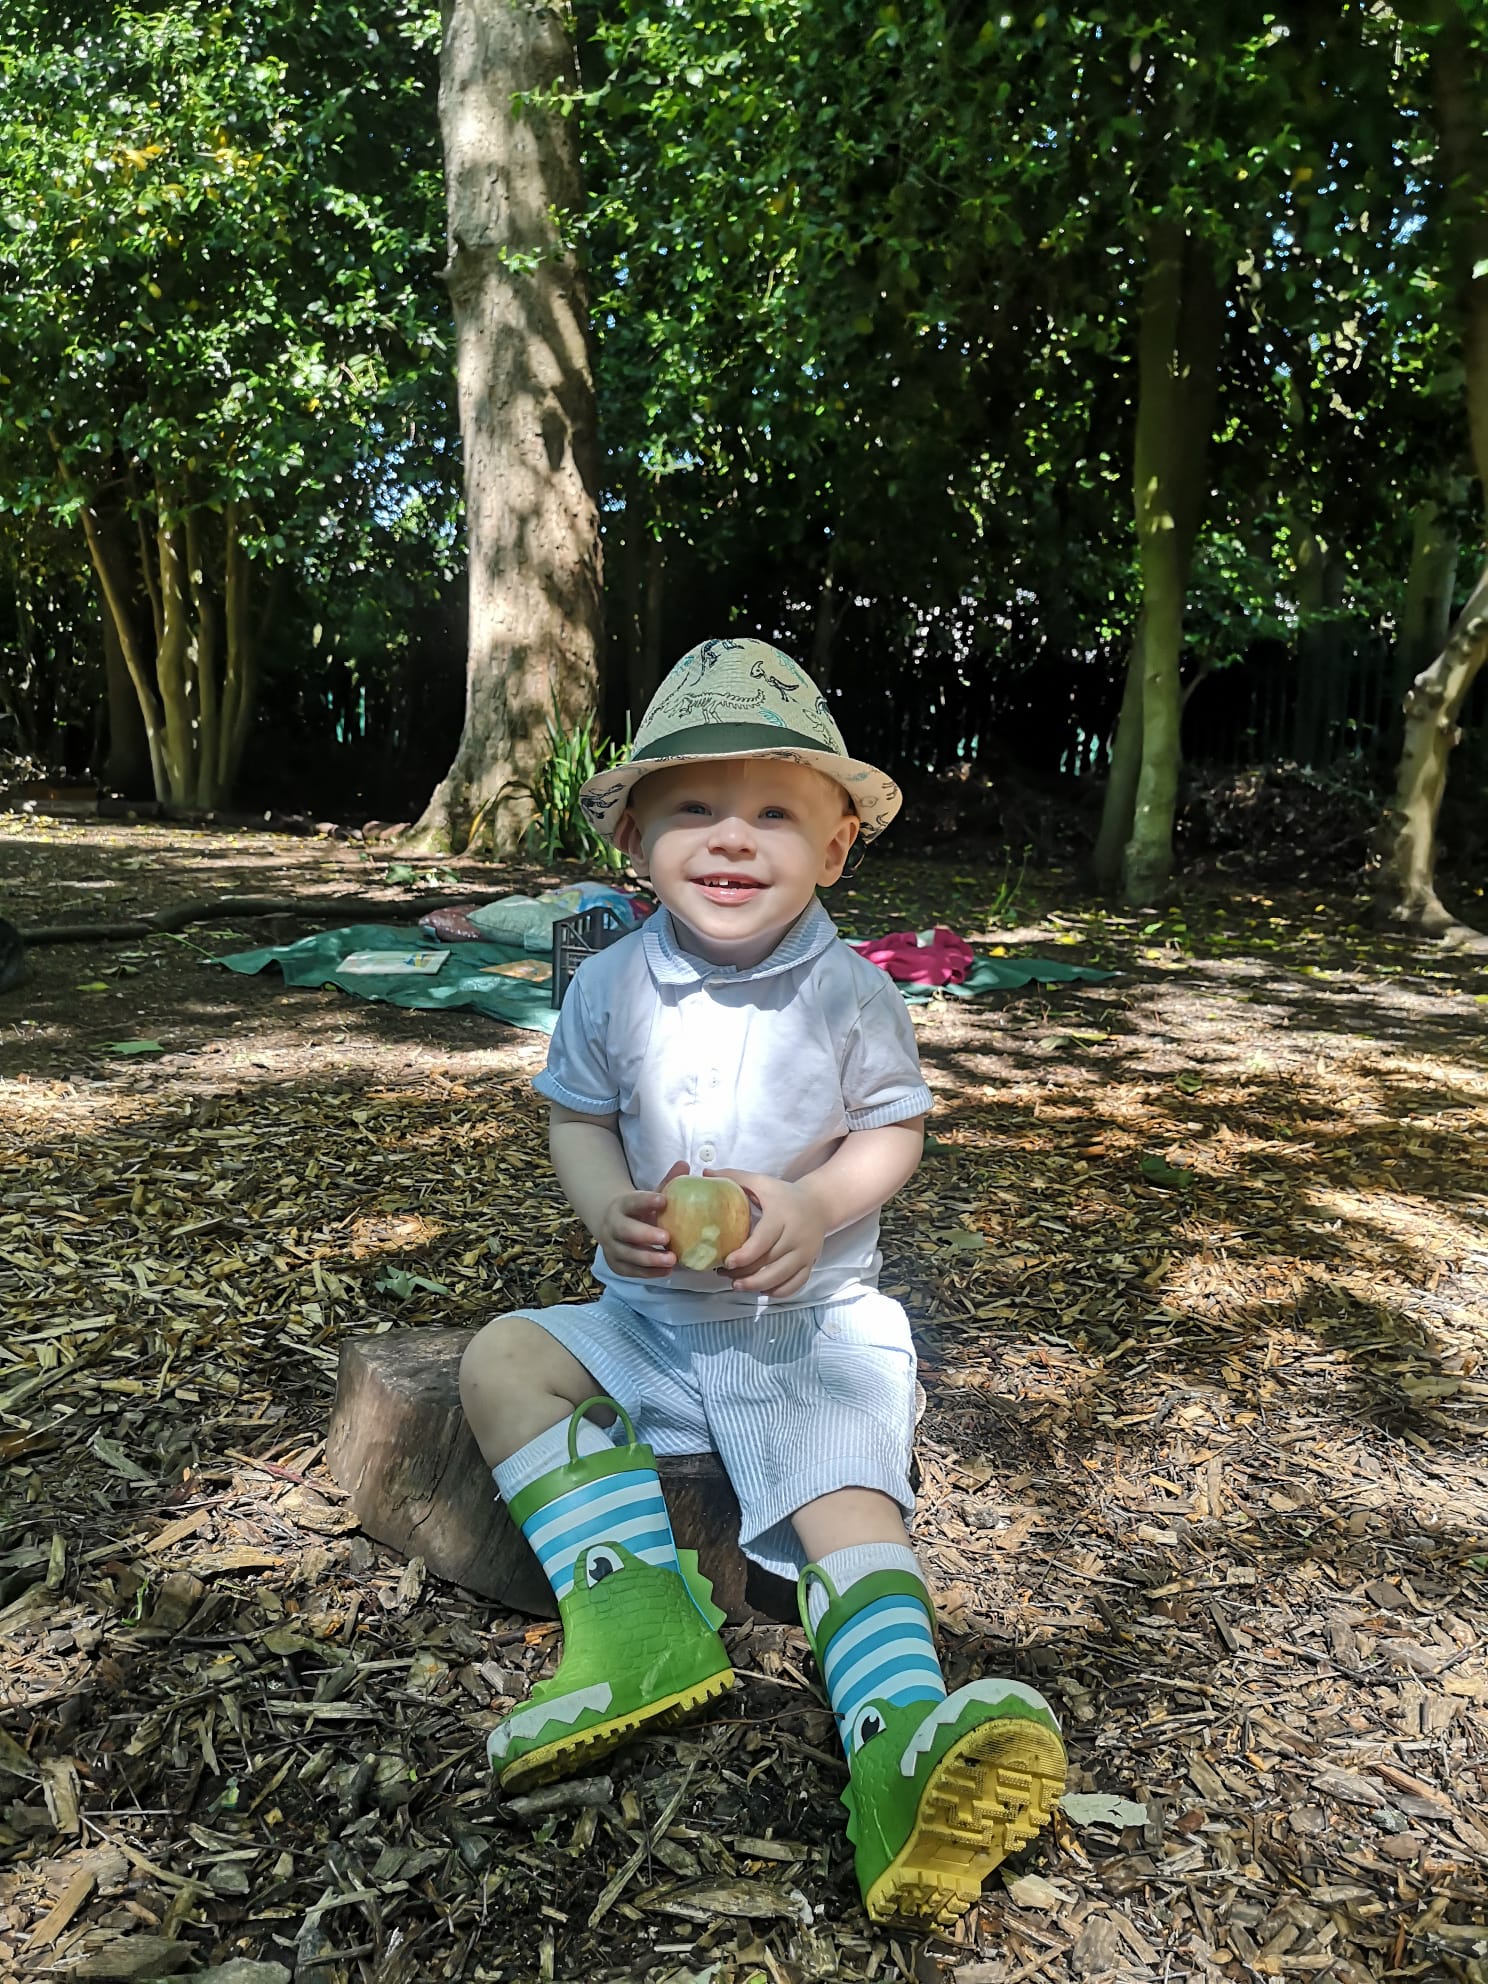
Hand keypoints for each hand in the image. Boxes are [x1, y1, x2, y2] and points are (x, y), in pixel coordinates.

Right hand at [596, 1161, 686, 1278]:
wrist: (612, 1224)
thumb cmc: (640, 1210)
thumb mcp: (651, 1195)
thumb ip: (667, 1183)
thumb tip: (684, 1165)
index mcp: (622, 1205)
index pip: (632, 1202)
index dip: (646, 1201)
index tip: (663, 1200)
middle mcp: (613, 1225)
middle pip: (625, 1231)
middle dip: (646, 1235)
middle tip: (667, 1238)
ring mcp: (612, 1246)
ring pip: (627, 1254)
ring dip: (649, 1258)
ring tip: (672, 1260)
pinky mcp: (616, 1264)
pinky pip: (630, 1270)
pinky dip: (647, 1273)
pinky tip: (666, 1271)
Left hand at [705, 1169, 826, 1298]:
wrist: (820, 1204)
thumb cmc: (784, 1195)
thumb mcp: (762, 1182)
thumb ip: (735, 1177)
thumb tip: (705, 1173)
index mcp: (782, 1217)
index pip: (763, 1242)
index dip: (744, 1256)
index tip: (727, 1262)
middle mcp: (796, 1237)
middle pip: (769, 1263)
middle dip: (744, 1273)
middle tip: (723, 1274)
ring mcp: (805, 1253)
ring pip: (781, 1278)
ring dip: (757, 1286)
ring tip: (737, 1285)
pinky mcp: (810, 1264)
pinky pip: (795, 1285)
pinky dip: (778, 1292)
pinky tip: (761, 1290)